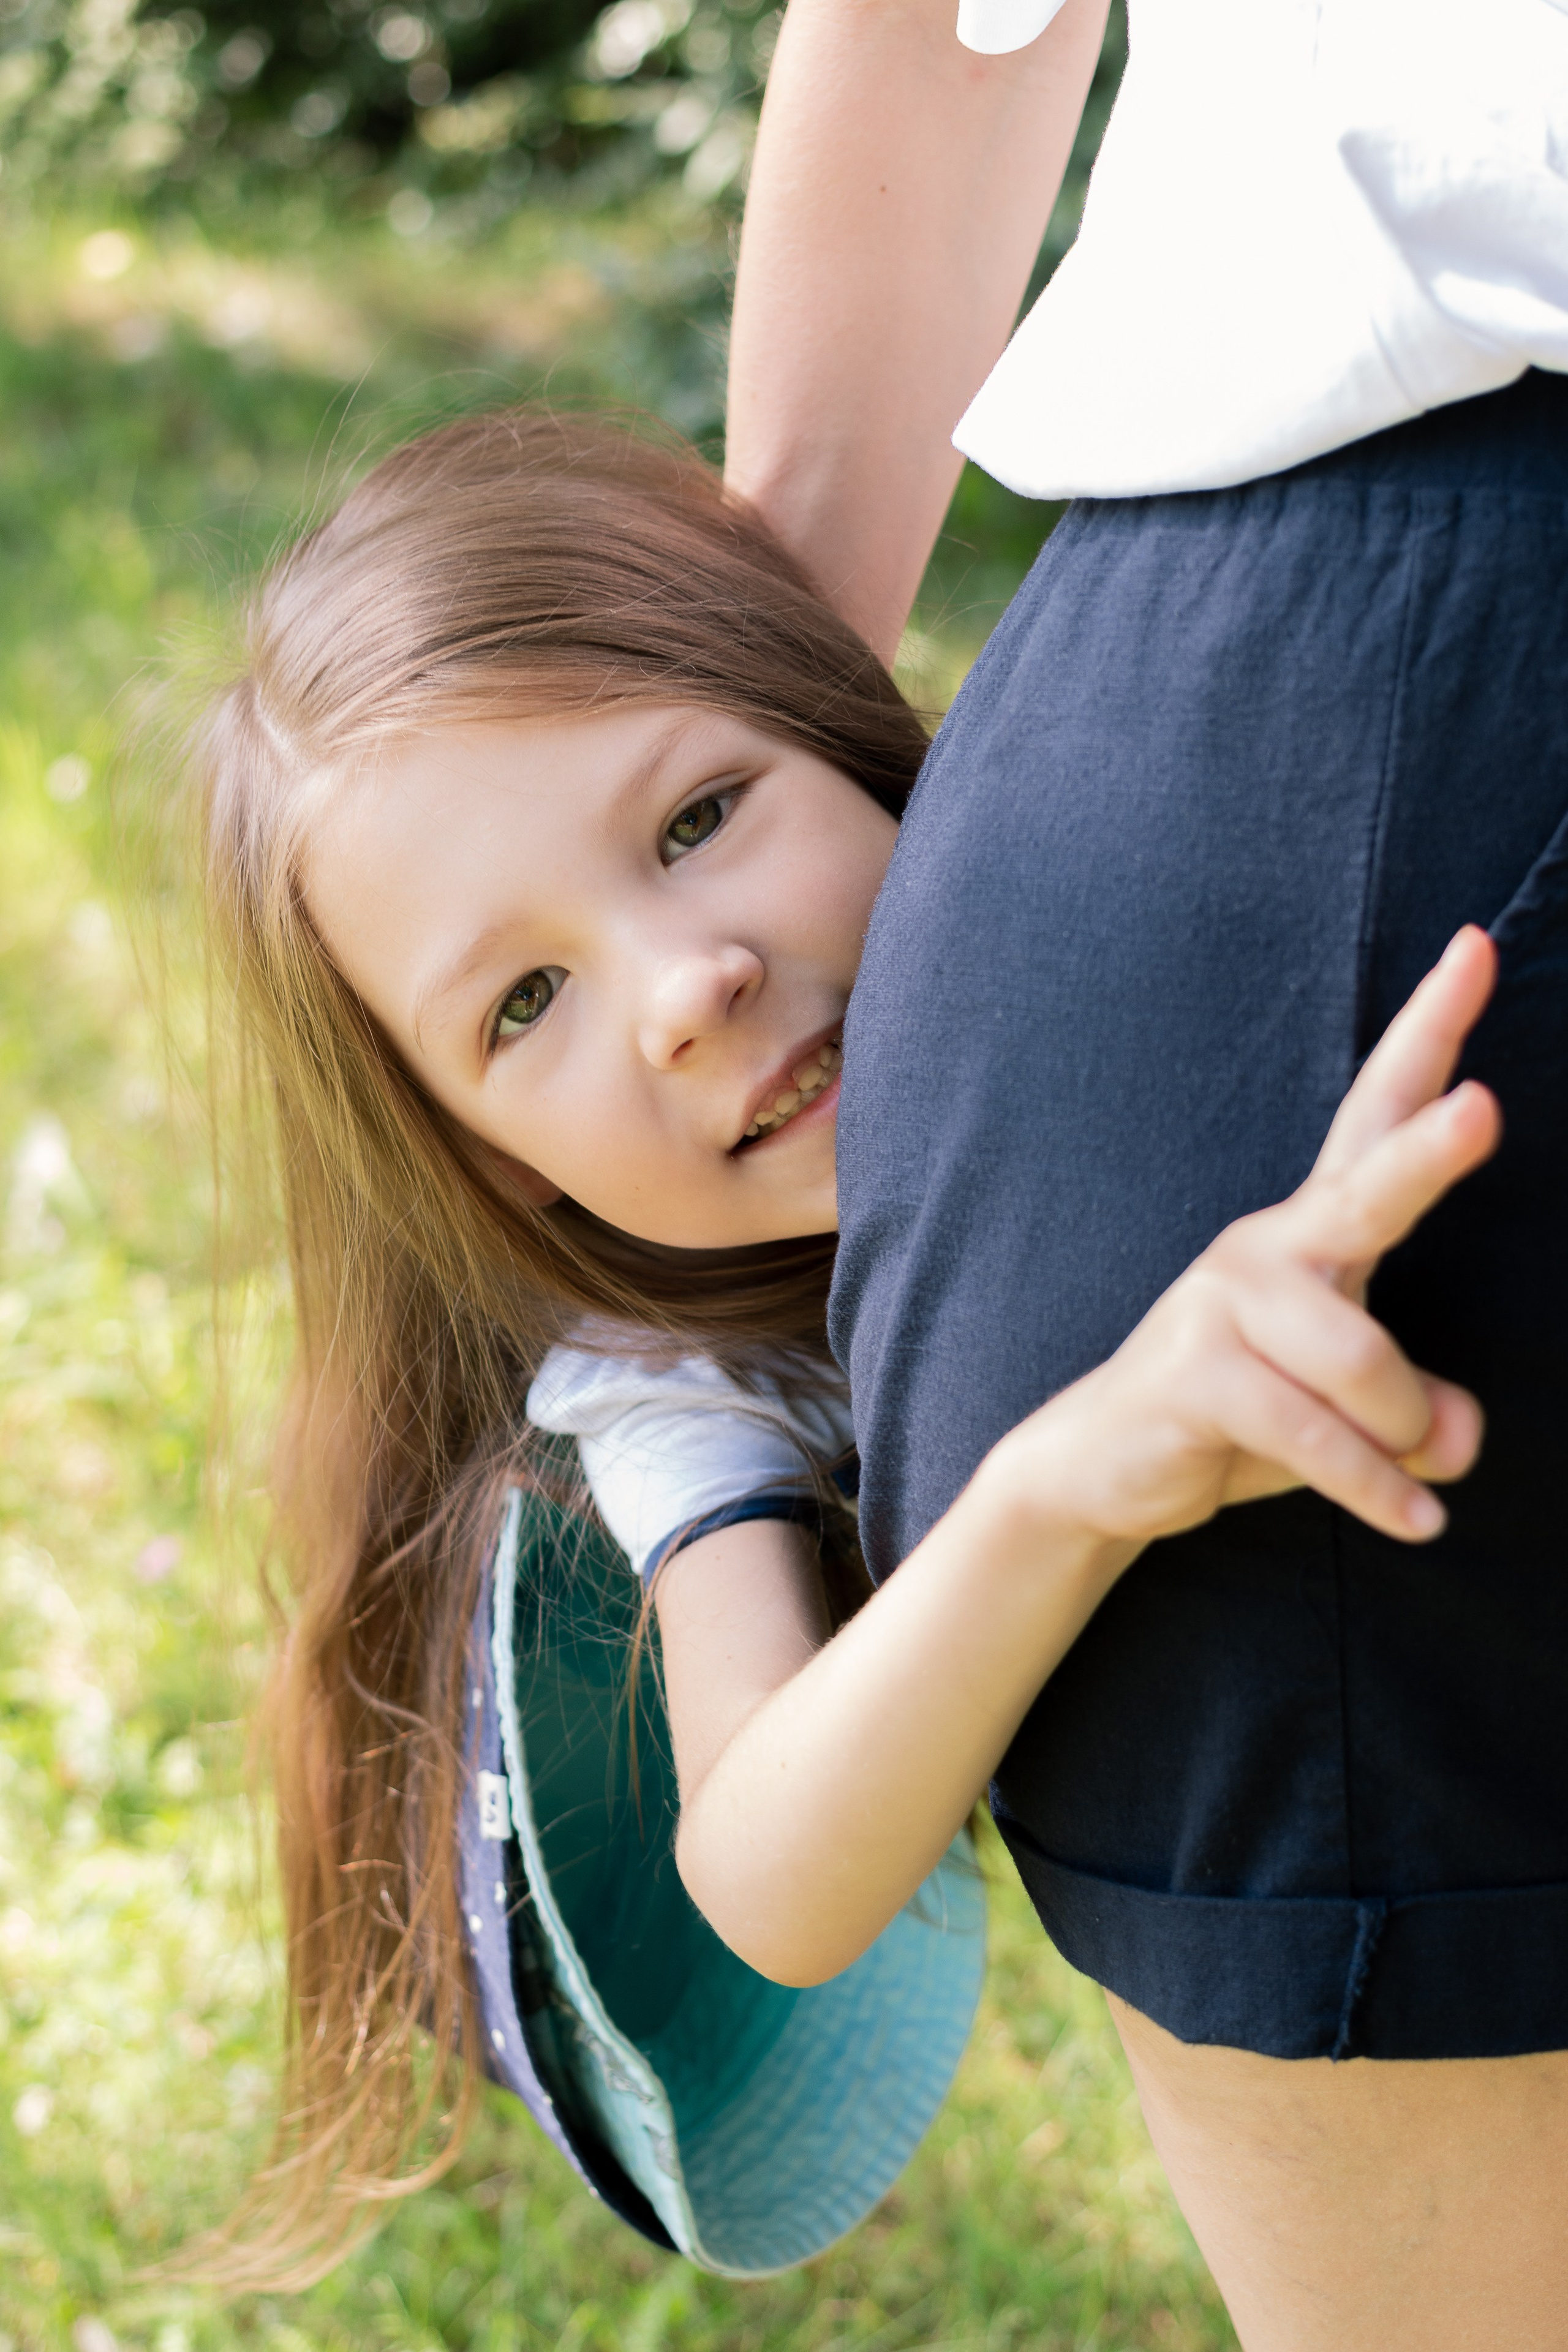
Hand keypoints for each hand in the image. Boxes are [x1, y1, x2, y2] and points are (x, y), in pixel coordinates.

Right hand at [994, 927, 1500, 1551]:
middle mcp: (1272, 1247)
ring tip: (1412, 1482)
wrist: (1105, 1465)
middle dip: (1432, 1151)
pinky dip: (1375, 1487)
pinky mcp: (1197, 1372)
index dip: (1431, 1032)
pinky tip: (1412, 1521)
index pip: (1377, 1114)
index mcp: (1314, 1231)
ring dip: (1402, 1439)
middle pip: (1367, 1189)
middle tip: (1488, 1110)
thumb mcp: (1354, 1416)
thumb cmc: (1244, 1418)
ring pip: (1365, 1366)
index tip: (1476, 945)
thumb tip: (1456, 1435)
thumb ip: (1419, 1414)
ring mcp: (1226, 1303)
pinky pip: (1317, 1434)